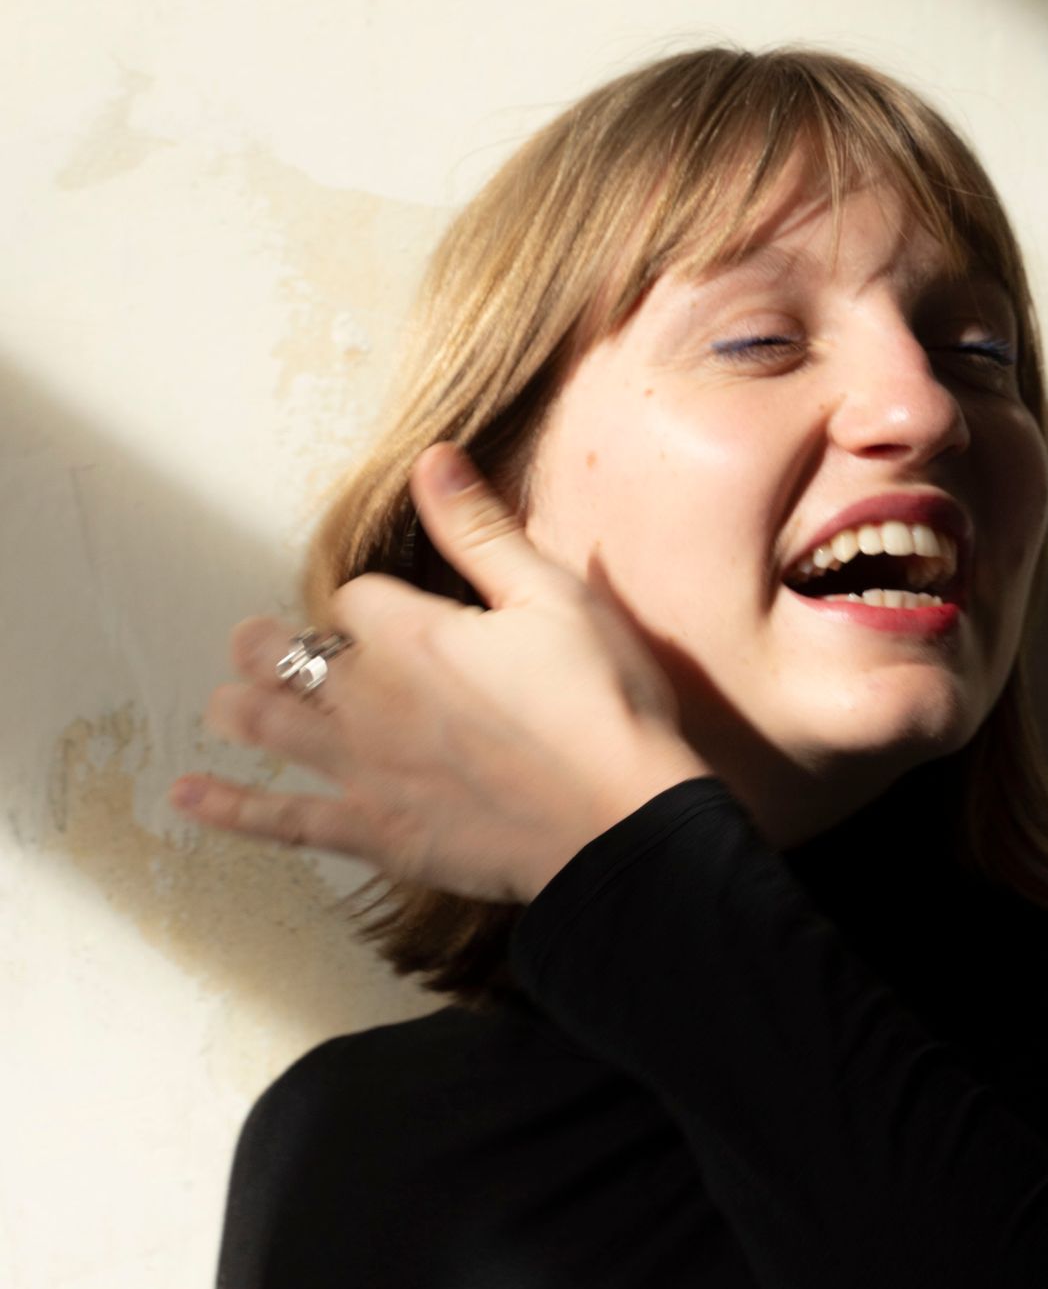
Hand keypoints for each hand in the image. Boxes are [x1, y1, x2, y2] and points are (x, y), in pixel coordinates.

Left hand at [168, 443, 713, 902]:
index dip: (372, 607)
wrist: (618, 823)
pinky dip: (229, 807)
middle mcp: (368, 696)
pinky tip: (187, 797)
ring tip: (223, 702)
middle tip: (258, 644)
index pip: (356, 599)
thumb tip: (432, 456)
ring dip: (239, 707)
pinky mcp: (372, 832)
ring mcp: (362, 767)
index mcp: (411, 632)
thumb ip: (481, 531)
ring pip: (267, 725)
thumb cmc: (603, 708)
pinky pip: (282, 819)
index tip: (398, 619)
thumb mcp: (555, 599)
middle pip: (287, 654)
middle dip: (270, 645)